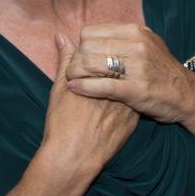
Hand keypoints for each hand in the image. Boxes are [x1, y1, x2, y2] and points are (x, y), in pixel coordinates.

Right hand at [39, 34, 137, 175]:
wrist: (74, 157)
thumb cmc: (62, 122)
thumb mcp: (61, 88)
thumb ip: (65, 60)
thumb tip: (62, 37)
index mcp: (100, 74)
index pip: (104, 51)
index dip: (94, 53)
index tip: (86, 61)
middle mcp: (118, 85)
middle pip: (120, 65)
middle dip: (109, 64)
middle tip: (97, 73)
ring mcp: (129, 102)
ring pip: (129, 82)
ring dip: (120, 80)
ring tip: (106, 87)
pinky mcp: (134, 119)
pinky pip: (134, 100)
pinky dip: (125, 97)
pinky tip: (113, 103)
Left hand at [64, 23, 194, 142]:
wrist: (185, 94)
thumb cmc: (161, 69)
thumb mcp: (145, 43)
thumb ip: (117, 37)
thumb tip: (87, 32)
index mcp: (134, 31)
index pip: (91, 32)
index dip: (81, 45)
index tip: (80, 56)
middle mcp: (135, 45)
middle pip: (87, 47)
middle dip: (75, 60)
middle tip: (71, 71)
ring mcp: (137, 67)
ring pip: (91, 64)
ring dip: (74, 73)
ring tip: (70, 79)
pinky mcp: (136, 89)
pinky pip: (101, 85)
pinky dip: (83, 87)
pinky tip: (75, 88)